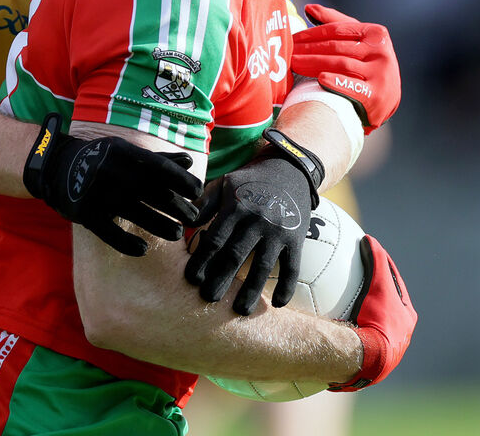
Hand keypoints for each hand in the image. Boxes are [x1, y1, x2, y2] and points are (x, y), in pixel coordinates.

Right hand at [24, 113, 201, 256]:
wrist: (57, 167)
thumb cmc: (102, 159)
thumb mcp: (127, 152)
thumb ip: (157, 159)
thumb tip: (189, 161)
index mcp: (123, 153)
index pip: (159, 167)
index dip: (181, 181)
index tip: (198, 192)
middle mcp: (111, 171)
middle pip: (151, 192)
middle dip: (176, 206)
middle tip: (194, 218)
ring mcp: (97, 194)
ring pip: (135, 214)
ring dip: (159, 225)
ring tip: (177, 234)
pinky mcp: (85, 214)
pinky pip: (110, 233)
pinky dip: (127, 244)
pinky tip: (144, 250)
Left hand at [184, 134, 318, 315]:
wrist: (290, 169)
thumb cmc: (249, 181)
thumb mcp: (224, 184)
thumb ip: (204, 204)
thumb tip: (183, 223)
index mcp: (236, 207)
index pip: (215, 238)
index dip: (202, 260)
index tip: (191, 280)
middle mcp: (257, 219)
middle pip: (236, 255)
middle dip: (220, 279)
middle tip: (208, 299)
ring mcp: (278, 230)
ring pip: (263, 266)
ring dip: (251, 290)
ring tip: (240, 310)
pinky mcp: (296, 238)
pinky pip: (292, 266)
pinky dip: (287, 286)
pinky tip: (279, 305)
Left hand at [291, 3, 400, 133]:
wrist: (386, 100)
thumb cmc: (367, 67)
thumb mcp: (358, 42)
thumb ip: (336, 23)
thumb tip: (309, 8)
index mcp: (376, 34)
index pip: (338, 29)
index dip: (312, 33)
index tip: (293, 38)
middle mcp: (380, 52)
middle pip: (336, 47)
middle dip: (308, 49)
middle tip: (288, 52)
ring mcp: (380, 73)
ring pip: (340, 63)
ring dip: (313, 63)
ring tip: (294, 64)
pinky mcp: (376, 95)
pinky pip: (351, 86)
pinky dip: (335, 81)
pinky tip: (319, 79)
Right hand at [329, 235, 416, 391]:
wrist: (369, 359)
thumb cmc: (377, 319)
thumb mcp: (379, 284)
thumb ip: (376, 261)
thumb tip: (370, 239)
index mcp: (406, 318)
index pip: (396, 287)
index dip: (384, 270)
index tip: (371, 257)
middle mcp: (399, 335)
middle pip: (385, 308)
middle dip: (373, 294)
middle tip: (355, 278)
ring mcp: (383, 350)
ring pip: (371, 326)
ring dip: (358, 315)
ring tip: (338, 304)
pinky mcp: (366, 360)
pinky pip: (355, 339)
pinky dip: (345, 330)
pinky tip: (328, 326)